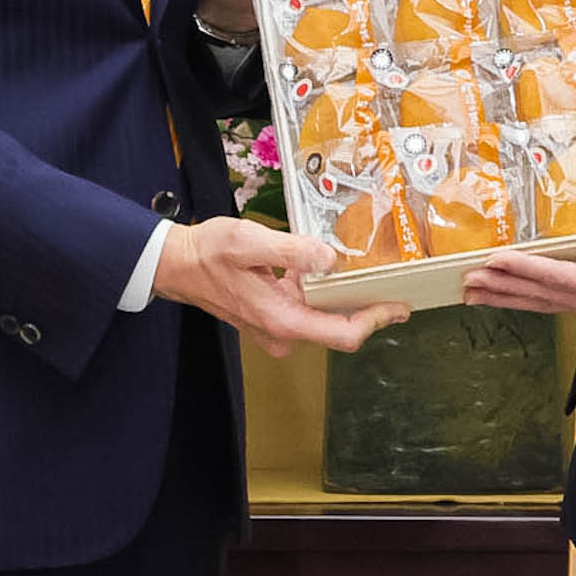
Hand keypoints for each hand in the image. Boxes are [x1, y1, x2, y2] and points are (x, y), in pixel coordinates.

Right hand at [154, 216, 409, 354]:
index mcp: (281, 317)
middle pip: (339, 327)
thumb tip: (329, 259)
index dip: (375, 320)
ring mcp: (276, 328)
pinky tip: (327, 269)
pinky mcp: (271, 318)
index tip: (400, 306)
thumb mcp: (249, 241)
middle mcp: (282, 331)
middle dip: (366, 307)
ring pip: (323, 318)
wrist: (176, 265)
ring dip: (343, 296)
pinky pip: (307, 310)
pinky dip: (322, 293)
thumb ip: (292, 250)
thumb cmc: (207, 252)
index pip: (343, 333)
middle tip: (392, 281)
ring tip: (367, 271)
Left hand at [463, 221, 575, 318]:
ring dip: (509, 298)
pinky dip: (530, 299)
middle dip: (504, 288)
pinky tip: (512, 295)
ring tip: (474, 294)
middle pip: (543, 297)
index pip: (559, 278)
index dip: (524, 269)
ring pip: (546, 304)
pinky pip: (557, 302)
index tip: (493, 259)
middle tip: (466, 282)